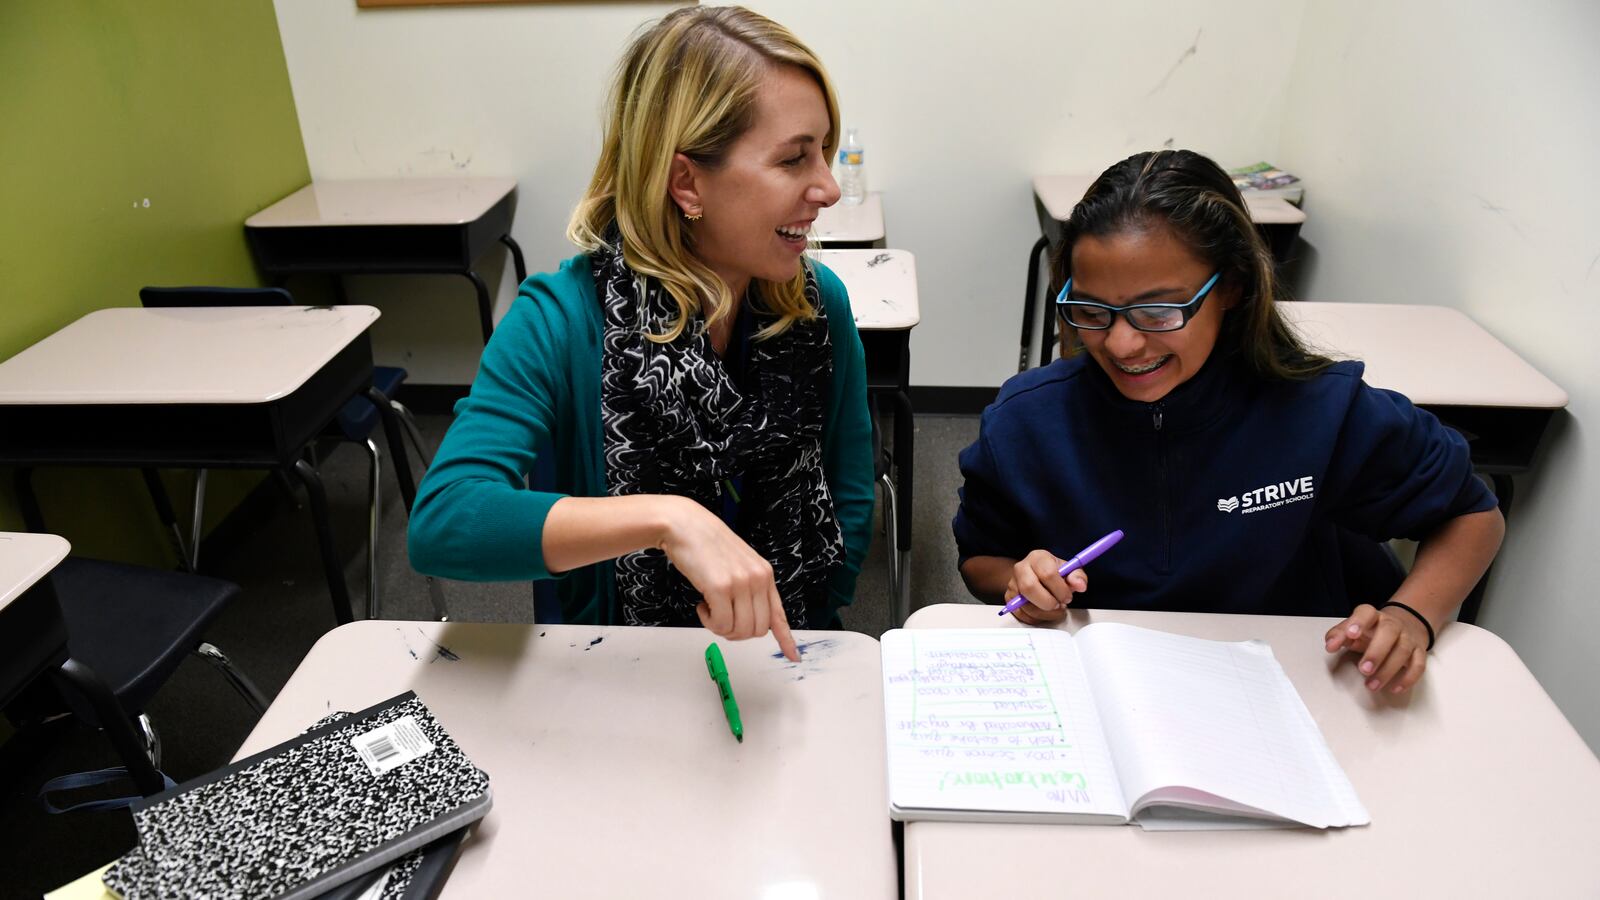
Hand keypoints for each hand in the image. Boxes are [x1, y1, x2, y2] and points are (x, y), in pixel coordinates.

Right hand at [656, 497, 798, 661]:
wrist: (685, 525)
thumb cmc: (706, 545)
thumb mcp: (738, 564)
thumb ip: (749, 588)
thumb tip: (749, 618)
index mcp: (765, 574)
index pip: (779, 614)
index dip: (787, 639)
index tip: (794, 656)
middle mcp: (758, 579)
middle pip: (757, 630)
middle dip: (737, 633)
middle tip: (720, 620)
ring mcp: (741, 583)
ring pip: (740, 630)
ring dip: (720, 628)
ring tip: (709, 608)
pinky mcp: (721, 587)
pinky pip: (721, 624)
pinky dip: (709, 622)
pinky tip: (702, 605)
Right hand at [1005, 550, 1087, 625]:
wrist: (1034, 574)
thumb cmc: (1053, 572)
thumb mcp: (1069, 570)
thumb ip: (1077, 576)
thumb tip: (1080, 585)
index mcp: (1038, 558)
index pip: (1047, 573)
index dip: (1060, 589)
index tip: (1067, 596)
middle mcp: (1021, 568)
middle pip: (1029, 588)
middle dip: (1048, 602)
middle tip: (1059, 605)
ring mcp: (1013, 584)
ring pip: (1024, 605)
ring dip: (1044, 613)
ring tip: (1054, 609)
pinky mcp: (1009, 598)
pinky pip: (1021, 614)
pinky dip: (1035, 618)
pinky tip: (1044, 612)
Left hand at [1324, 603, 1429, 694]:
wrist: (1406, 623)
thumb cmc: (1372, 630)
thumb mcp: (1354, 629)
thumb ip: (1339, 635)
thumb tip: (1330, 645)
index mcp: (1373, 616)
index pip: (1366, 613)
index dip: (1359, 622)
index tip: (1350, 635)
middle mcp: (1393, 624)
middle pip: (1389, 632)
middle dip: (1376, 652)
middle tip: (1364, 669)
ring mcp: (1408, 637)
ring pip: (1403, 651)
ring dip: (1387, 670)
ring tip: (1372, 685)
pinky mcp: (1419, 652)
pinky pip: (1418, 665)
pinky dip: (1408, 678)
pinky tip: (1394, 688)